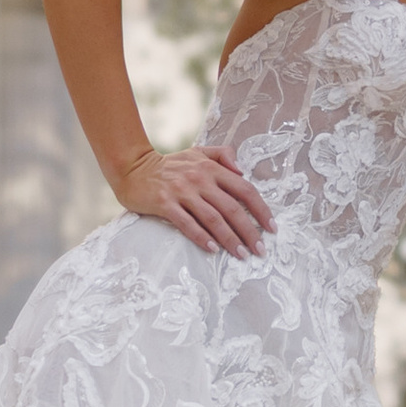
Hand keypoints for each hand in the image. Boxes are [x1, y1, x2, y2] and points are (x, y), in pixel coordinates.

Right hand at [115, 142, 273, 258]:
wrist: (133, 168)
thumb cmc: (170, 165)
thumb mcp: (198, 152)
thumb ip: (223, 155)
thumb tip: (243, 171)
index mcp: (212, 168)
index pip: (244, 189)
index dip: (261, 209)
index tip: (271, 228)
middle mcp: (200, 179)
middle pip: (232, 208)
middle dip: (249, 231)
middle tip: (260, 250)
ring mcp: (182, 192)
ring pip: (213, 219)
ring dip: (230, 239)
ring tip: (241, 254)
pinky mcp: (165, 204)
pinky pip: (187, 224)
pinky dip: (202, 237)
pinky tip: (213, 250)